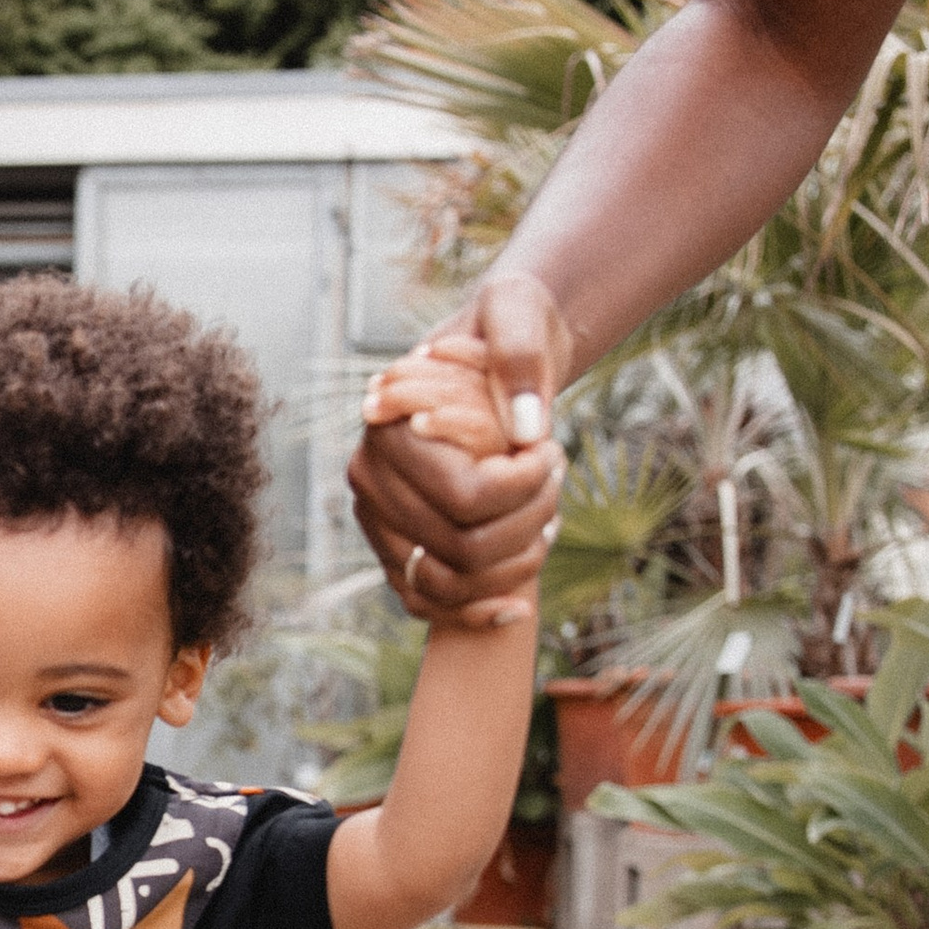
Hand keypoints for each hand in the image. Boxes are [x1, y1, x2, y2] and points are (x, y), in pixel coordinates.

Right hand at [349, 268, 568, 627]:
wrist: (497, 358)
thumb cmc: (507, 331)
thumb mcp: (519, 315)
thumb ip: (521, 357)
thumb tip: (527, 431)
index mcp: (387, 426)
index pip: (466, 495)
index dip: (527, 487)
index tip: (554, 451)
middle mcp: (370, 481)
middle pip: (463, 547)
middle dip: (532, 521)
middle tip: (558, 479)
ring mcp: (379, 523)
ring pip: (450, 583)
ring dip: (514, 567)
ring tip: (548, 522)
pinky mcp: (396, 552)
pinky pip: (430, 605)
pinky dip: (476, 614)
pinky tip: (519, 605)